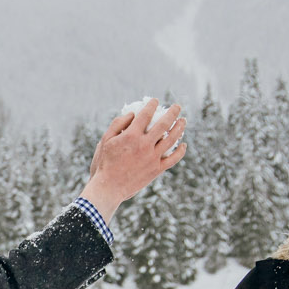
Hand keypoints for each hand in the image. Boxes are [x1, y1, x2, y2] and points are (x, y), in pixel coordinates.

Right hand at [79, 101, 186, 221]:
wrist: (109, 187)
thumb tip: (132, 114)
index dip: (152, 105)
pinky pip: (172, 159)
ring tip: (183, 121)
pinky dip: (180, 151)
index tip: (155, 101)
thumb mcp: (105, 140)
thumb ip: (118, 124)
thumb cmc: (105, 163)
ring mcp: (152, 158)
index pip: (145, 115)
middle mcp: (144, 145)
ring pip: (171, 139)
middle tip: (177, 106)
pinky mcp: (156, 170)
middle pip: (164, 124)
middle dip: (172, 112)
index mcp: (131, 136)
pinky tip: (183, 145)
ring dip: (179, 128)